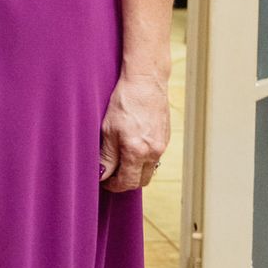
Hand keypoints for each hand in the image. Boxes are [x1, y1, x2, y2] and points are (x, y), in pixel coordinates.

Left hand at [99, 72, 169, 192]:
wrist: (146, 82)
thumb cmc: (124, 101)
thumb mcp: (107, 129)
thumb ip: (106, 156)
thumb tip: (102, 174)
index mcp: (137, 151)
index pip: (126, 182)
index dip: (113, 185)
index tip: (103, 181)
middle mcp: (153, 152)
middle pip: (141, 181)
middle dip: (125, 182)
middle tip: (110, 175)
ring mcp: (162, 146)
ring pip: (149, 170)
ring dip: (135, 172)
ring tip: (119, 163)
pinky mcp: (165, 138)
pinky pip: (155, 158)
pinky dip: (143, 160)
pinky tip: (132, 149)